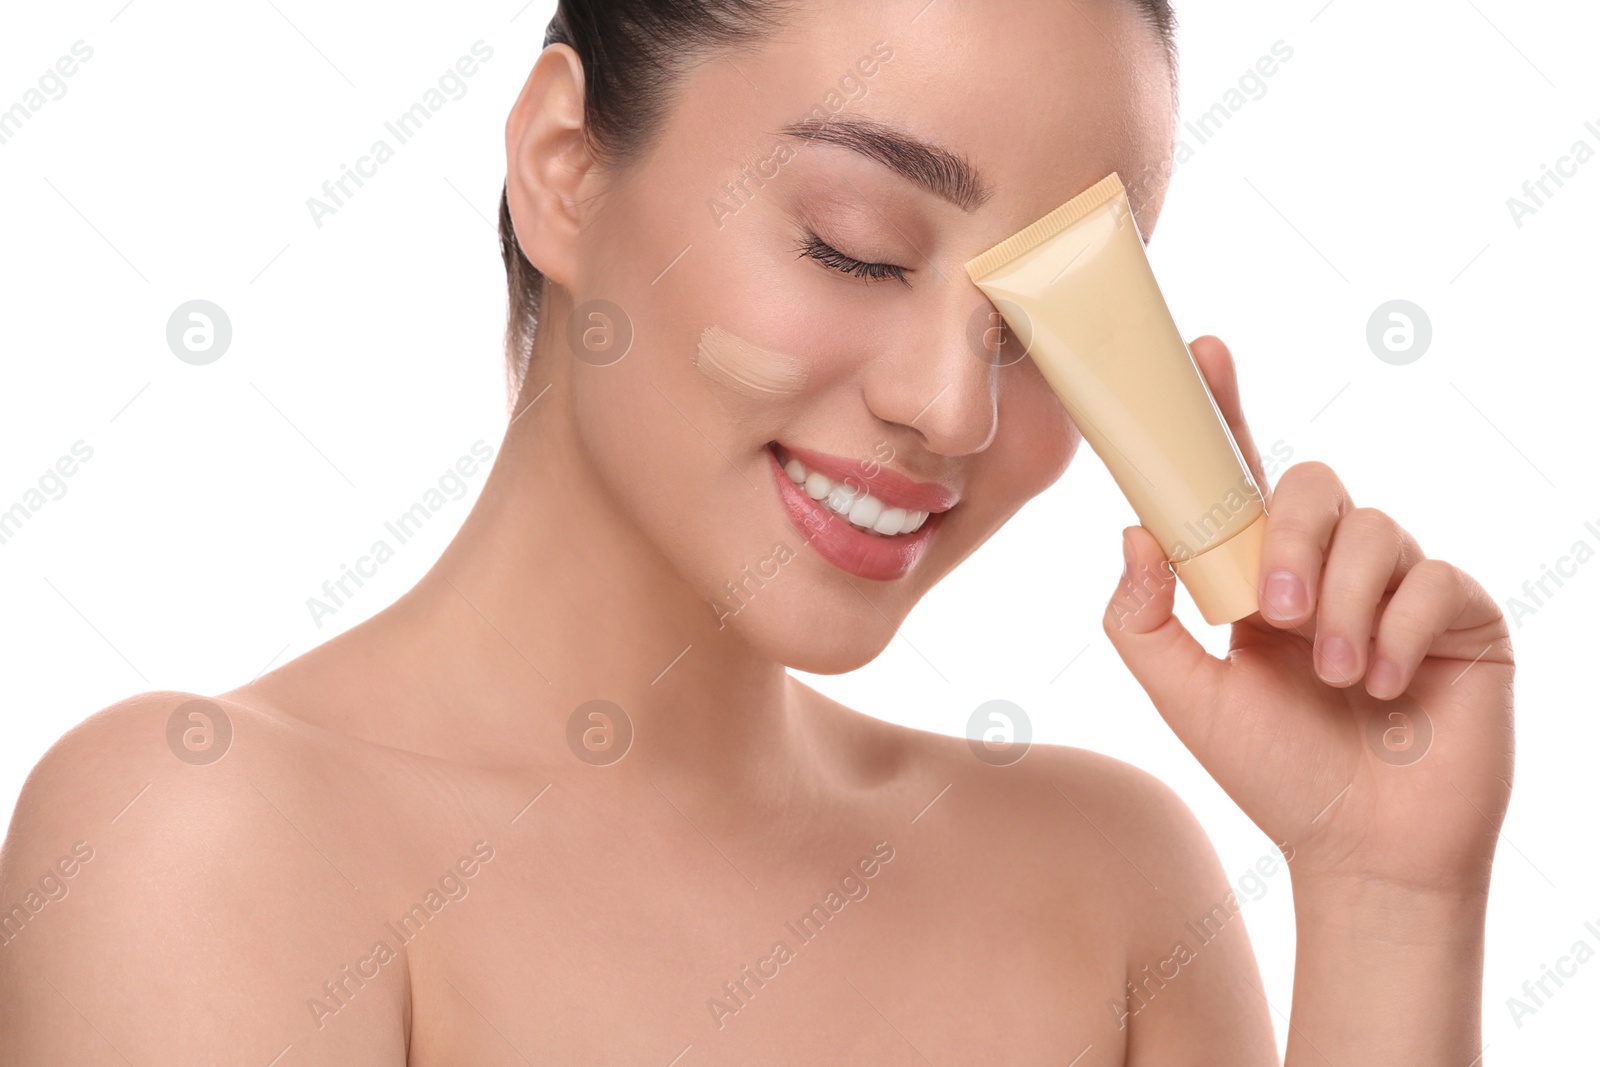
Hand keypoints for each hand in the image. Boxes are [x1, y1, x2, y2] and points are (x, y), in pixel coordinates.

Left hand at [1102, 335, 1514, 897]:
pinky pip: (1432, 579)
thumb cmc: (1274, 772)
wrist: (1363, 853)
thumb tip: (1133, 531)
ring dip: (1343, 605)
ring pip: (1373, 527)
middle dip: (1290, 540)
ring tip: (1336, 677)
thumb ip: (1142, 619)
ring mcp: (1399, 583)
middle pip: (1314, 484)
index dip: (1222, 412)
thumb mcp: (1185, 697)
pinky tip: (1387, 687)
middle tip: (1273, 615)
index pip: (1241, 477)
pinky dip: (1398, 633)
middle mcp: (1328, 566)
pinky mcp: (1460, 611)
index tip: (1201, 352)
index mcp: (1259, 574)